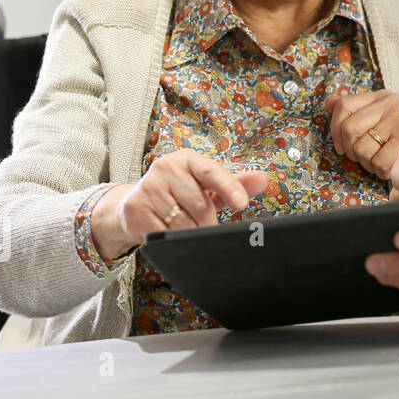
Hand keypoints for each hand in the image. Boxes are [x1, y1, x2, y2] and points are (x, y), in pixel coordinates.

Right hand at [93, 149, 269, 260]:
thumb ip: (236, 184)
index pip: (211, 171)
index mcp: (186, 159)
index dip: (229, 187)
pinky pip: (163, 233)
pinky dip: (172, 240)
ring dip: (191, 234)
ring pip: (183, 222)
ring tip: (190, 231)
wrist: (135, 205)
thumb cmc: (178, 194)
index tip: (242, 204)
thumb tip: (263, 179)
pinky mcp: (135, 209)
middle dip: (208, 222)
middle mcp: (165, 168)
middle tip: (208, 228)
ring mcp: (148, 188)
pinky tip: (171, 235)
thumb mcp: (206, 186)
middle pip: (199, 204)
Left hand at [324, 88, 398, 179]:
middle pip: (349, 130)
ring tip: (381, 159)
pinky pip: (378, 163)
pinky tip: (392, 165)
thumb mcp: (380, 117)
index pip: (344, 106)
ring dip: (368, 163)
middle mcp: (392, 104)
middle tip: (365, 155)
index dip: (335, 130)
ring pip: (362, 150)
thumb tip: (329, 103)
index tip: (341, 144)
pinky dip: (381, 171)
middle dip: (352, 150)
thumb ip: (354, 109)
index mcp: (383, 96)